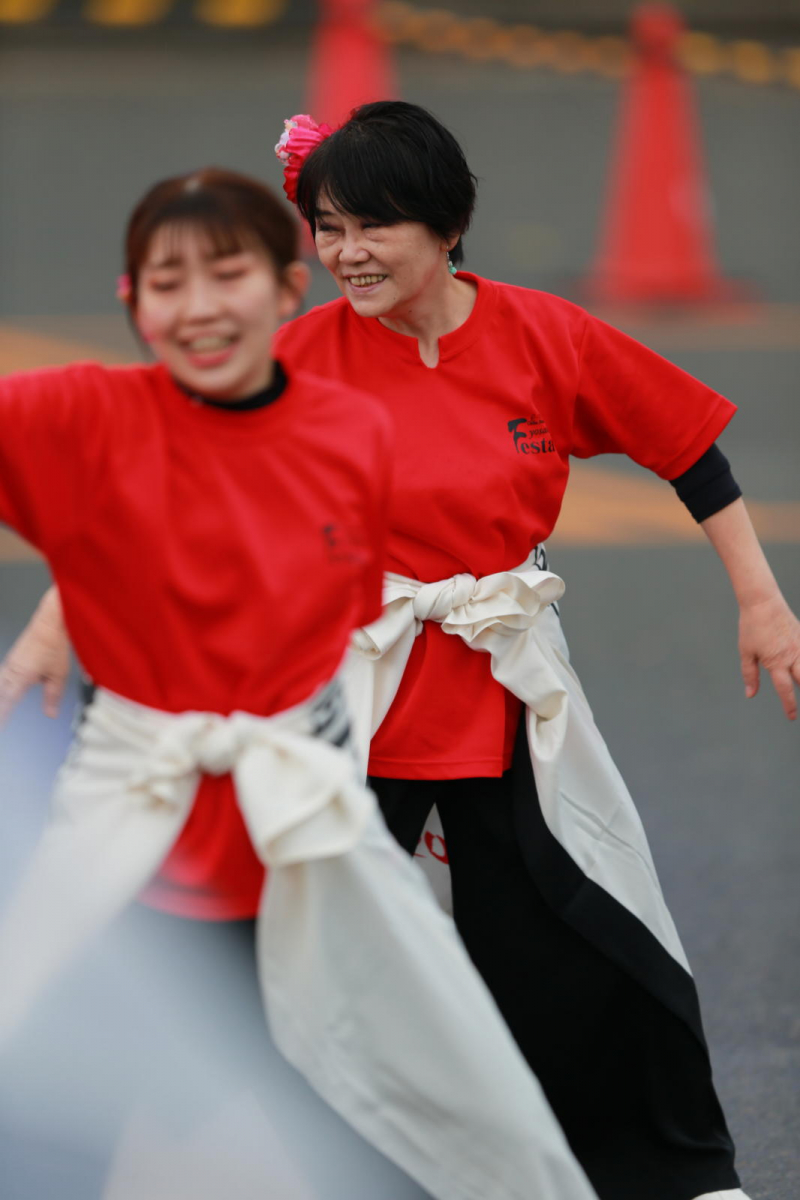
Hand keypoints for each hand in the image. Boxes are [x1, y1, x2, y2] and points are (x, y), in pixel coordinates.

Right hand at [0, 588, 70, 725]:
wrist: (50, 622)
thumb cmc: (54, 644)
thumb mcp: (59, 675)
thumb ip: (53, 696)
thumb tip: (51, 713)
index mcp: (22, 676)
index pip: (8, 701)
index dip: (2, 716)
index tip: (0, 727)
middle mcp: (12, 670)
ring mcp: (10, 664)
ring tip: (0, 711)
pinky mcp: (12, 659)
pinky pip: (0, 676)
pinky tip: (2, 689)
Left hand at [739, 593, 799, 720]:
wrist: (763, 602)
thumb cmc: (752, 627)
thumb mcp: (746, 652)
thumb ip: (750, 675)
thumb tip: (750, 694)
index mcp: (776, 662)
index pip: (785, 689)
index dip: (789, 705)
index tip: (792, 716)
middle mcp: (792, 655)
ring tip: (799, 682)